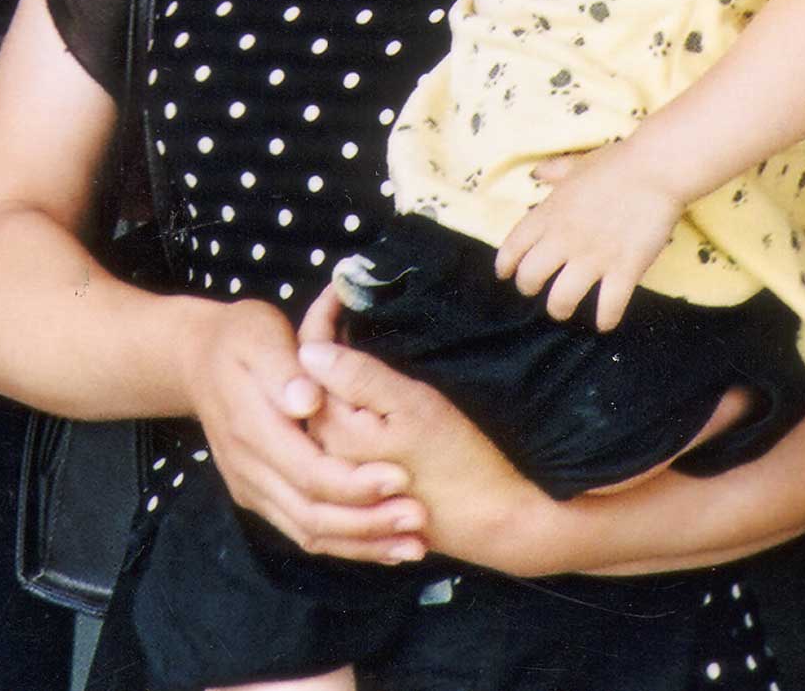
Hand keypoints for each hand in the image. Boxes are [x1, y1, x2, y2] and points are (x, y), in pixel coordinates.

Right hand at [184, 296, 424, 562]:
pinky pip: (301, 532)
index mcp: (251, 427)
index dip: (355, 482)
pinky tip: (384, 545)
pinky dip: (345, 544)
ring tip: (414, 544)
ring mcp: (249, 486)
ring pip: (307, 532)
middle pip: (310, 513)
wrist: (194, 359)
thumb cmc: (240, 339)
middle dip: (368, 523)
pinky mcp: (257, 496)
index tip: (401, 477)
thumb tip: (308, 401)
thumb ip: (284, 368)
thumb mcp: (259, 333)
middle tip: (419, 519)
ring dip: (363, 544)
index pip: (307, 470)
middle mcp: (247, 466)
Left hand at [297, 304, 561, 577]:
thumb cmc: (462, 464)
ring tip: (359, 327)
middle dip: (325, 334)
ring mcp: (343, 466)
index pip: (307, 354)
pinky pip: (341, 423)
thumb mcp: (414, 409)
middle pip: (308, 378)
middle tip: (351, 300)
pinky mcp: (363, 477)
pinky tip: (368, 377)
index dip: (323, 312)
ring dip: (336, 362)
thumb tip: (307, 347)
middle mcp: (326, 449)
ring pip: (324, 400)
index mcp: (331, 429)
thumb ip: (359, 378)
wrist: (497, 523)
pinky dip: (349, 393)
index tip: (345, 282)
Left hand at [493, 149, 682, 329]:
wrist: (655, 169)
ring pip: (562, 299)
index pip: (513, 247)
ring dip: (560, 309)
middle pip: (530, 277)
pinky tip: (605, 323)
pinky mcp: (624, 269)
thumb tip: (537, 173)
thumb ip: (554, 171)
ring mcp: (593, 257)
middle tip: (536, 292)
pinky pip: (609, 305)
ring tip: (563, 310)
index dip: (505, 265)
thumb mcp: (576, 164)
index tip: (505, 274)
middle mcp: (564, 240)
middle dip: (528, 289)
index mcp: (549, 214)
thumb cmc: (616, 164)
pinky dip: (605, 318)